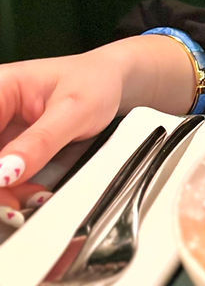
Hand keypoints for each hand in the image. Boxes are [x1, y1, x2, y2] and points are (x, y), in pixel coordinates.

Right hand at [0, 49, 127, 225]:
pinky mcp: (9, 147)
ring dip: (6, 191)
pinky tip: (34, 192)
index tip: (4, 182)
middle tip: (15, 203)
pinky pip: (4, 174)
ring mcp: (1, 130)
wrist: (111, 84)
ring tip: (34, 196)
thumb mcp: (73, 110)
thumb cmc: (94, 82)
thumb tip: (4, 172)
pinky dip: (15, 189)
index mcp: (1, 87)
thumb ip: (40, 142)